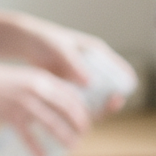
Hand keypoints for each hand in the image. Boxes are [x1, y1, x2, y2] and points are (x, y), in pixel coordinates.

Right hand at [0, 60, 91, 155]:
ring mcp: (24, 104)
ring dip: (65, 138)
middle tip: (82, 136)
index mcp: (42, 79)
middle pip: (67, 110)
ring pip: (53, 125)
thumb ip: (42, 89)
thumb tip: (58, 107)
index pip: (71, 96)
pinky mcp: (10, 117)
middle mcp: (37, 90)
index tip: (85, 121)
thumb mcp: (26, 78)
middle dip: (79, 125)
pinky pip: (28, 137)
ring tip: (71, 146)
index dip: (82, 110)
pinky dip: (36, 149)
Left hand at [19, 18, 136, 114]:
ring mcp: (83, 80)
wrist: (27, 44)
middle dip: (113, 99)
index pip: (119, 68)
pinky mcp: (72, 89)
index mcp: (97, 53)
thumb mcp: (60, 49)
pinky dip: (81, 109)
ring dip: (97, 108)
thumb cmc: (44, 40)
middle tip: (112, 105)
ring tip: (95, 113)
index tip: (127, 91)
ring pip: (97, 98)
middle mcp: (94, 68)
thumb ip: (73, 63)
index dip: (127, 81)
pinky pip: (81, 102)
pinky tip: (77, 116)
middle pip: (111, 88)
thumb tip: (89, 82)